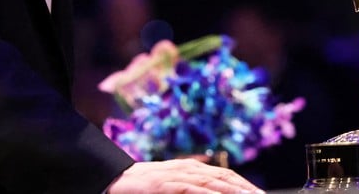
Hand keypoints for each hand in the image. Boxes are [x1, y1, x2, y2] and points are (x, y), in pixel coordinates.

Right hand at [107, 158, 263, 193]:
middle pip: (224, 178)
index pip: (225, 175)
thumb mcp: (170, 184)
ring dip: (233, 191)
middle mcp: (186, 168)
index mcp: (190, 168)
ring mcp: (175, 176)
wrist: (112, 179)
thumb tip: (214, 189)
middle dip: (246, 189)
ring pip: (211, 182)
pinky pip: (190, 189)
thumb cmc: (142, 187)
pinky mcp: (163, 185)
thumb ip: (191, 186)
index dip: (245, 185)